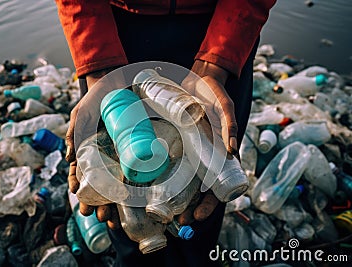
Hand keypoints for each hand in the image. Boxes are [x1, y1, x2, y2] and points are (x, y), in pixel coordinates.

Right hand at [66, 68, 124, 229]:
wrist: (117, 82)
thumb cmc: (95, 100)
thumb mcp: (81, 115)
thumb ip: (74, 133)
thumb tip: (71, 159)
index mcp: (88, 151)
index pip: (83, 178)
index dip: (83, 194)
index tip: (85, 208)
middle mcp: (104, 156)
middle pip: (100, 186)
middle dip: (100, 205)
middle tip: (102, 218)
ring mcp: (120, 153)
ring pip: (117, 183)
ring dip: (115, 202)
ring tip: (115, 218)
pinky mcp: (136, 148)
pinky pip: (135, 169)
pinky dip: (134, 186)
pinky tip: (135, 201)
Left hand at [178, 60, 236, 223]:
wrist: (198, 77)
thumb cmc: (215, 94)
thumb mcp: (225, 108)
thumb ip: (229, 125)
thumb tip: (231, 151)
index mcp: (219, 154)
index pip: (218, 186)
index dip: (209, 205)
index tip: (197, 217)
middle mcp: (204, 156)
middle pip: (198, 190)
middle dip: (190, 208)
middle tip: (177, 221)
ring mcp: (189, 150)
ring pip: (183, 181)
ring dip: (176, 198)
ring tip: (162, 211)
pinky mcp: (175, 141)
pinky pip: (170, 162)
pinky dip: (164, 177)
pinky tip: (152, 187)